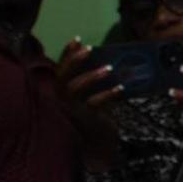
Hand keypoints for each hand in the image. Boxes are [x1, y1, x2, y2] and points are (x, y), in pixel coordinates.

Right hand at [55, 39, 121, 167]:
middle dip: (74, 60)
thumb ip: (95, 80)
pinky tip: (121, 88)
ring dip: (92, 76)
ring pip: (75, 88)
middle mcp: (61, 99)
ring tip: (109, 68)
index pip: (61, 69)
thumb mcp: (94, 94)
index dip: (67, 54)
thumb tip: (109, 59)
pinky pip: (94, 103)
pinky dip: (108, 94)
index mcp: (62, 92)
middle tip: (89, 49)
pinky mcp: (83, 118)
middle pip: (62, 76)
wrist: (98, 143)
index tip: (77, 39)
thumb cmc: (96, 115)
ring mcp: (70, 109)